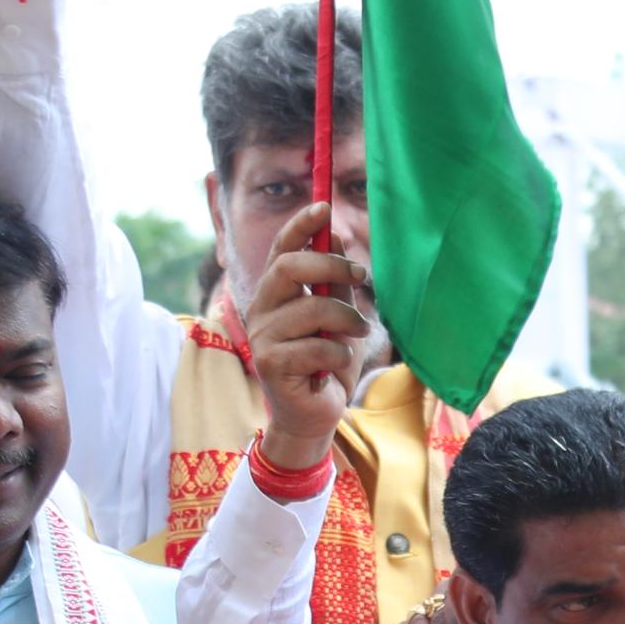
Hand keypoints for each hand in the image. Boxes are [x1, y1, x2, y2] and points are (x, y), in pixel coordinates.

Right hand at [239, 230, 376, 473]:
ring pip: (313, 308)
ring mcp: (262, 337)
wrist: (315, 415)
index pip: (281, 249)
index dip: (300, 226)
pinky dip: (339, 355)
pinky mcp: (271, 364)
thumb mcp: (339, 319)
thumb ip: (335, 284)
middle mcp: (262, 310)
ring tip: (358, 332)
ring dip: (347, 320)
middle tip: (362, 275)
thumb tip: (335, 236)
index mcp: (276, 294)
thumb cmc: (327, 364)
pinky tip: (336, 367)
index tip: (324, 207)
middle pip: (288, 267)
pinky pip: (318, 347)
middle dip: (330, 264)